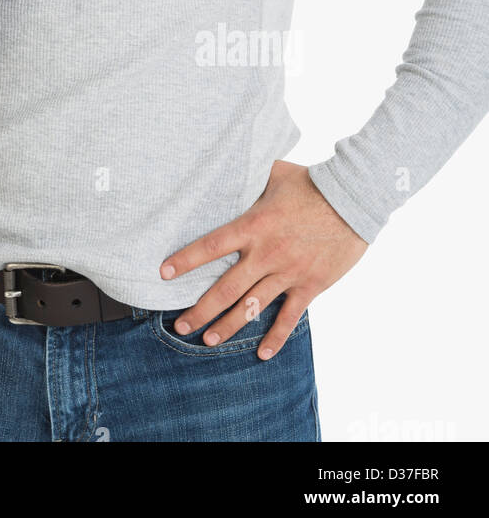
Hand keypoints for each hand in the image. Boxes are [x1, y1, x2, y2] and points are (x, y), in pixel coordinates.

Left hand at [158, 159, 368, 358]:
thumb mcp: (274, 173)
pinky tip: (262, 353)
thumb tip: (226, 164)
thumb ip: (248, 177)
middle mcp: (266, 253)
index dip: (185, 260)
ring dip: (229, 326)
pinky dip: (276, 337)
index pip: (210, 246)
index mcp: (253, 225)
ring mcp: (288, 272)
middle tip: (180, 325)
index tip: (164, 273)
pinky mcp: (310, 285)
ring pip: (252, 306)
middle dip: (201, 309)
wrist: (353, 200)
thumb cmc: (311, 183)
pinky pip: (290, 317)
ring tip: (208, 341)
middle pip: (226, 287)